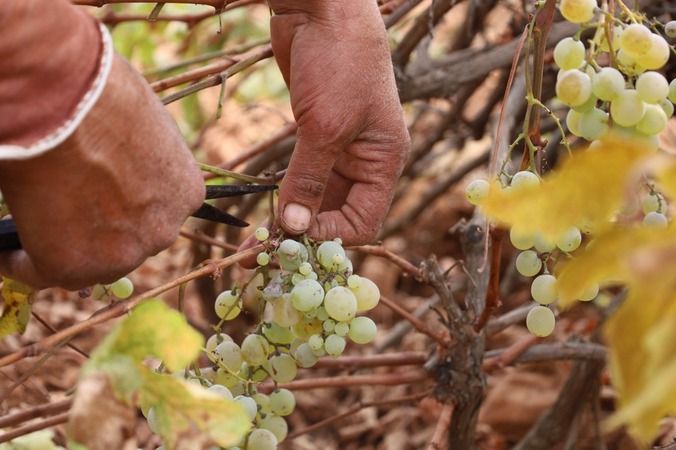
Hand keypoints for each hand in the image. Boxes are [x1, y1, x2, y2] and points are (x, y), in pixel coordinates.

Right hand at [0, 52, 204, 289]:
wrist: (64, 101)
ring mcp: (122, 254)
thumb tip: (110, 163)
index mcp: (185, 193)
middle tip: (64, 219)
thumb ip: (135, 158)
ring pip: (89, 263)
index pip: (155, 213)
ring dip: (62, 249)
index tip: (99, 202)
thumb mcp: (140, 126)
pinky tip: (4, 249)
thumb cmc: (98, 93)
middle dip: (99, 233)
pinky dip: (18, 260)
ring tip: (30, 231)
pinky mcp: (73, 266)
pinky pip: (38, 271)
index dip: (123, 208)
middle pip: (128, 242)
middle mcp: (164, 230)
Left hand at [269, 0, 409, 244]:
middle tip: (264, 254)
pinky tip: (264, 211)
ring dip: (291, 219)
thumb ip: (309, 179)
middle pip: (338, 215)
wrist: (321, 8)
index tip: (291, 239)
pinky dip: (285, 196)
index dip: (329, 235)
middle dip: (304, 234)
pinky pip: (302, 178)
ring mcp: (339, 149)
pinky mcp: (315, 137)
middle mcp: (365, 161)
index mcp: (384, 162)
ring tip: (256, 241)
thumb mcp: (325, 126)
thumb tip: (293, 227)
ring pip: (318, 200)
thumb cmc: (338, 62)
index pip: (363, 221)